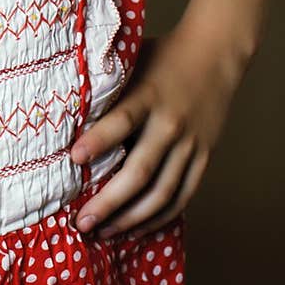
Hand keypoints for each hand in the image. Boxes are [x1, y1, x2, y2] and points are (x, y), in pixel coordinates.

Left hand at [70, 19, 252, 242]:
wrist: (217, 52)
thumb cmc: (164, 55)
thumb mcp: (134, 61)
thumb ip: (109, 86)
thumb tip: (68, 108)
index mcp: (149, 94)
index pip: (122, 121)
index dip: (98, 141)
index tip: (73, 160)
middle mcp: (171, 123)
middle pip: (140, 171)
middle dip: (109, 201)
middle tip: (82, 221)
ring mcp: (191, 144)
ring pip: (161, 193)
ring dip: (131, 218)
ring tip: (104, 233)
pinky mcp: (204, 157)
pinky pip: (182, 196)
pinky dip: (160, 217)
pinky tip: (137, 228)